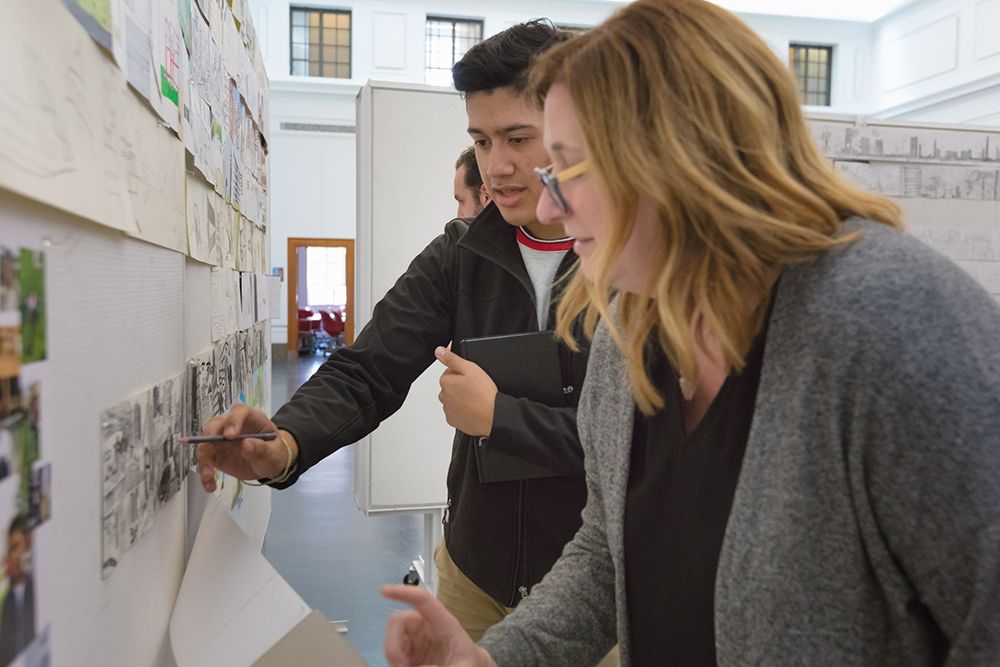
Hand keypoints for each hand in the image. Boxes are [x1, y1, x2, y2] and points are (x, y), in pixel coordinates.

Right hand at [195, 404, 296, 491]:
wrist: (268, 464)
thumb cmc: (273, 452)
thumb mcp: (273, 452)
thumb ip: (261, 448)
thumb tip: (246, 444)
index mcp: (251, 419)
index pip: (239, 412)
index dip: (233, 421)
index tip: (229, 435)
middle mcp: (233, 426)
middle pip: (216, 424)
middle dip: (210, 436)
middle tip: (210, 450)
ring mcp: (222, 440)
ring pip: (205, 442)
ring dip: (204, 459)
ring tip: (209, 474)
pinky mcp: (216, 454)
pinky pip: (205, 461)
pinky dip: (205, 473)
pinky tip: (210, 484)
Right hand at [382, 585, 496, 666]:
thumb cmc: (470, 662)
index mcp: (444, 624)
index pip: (423, 601)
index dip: (404, 592)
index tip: (384, 591)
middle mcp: (426, 625)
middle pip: (398, 621)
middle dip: (393, 645)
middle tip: (401, 666)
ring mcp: (416, 637)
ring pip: (392, 637)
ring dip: (393, 656)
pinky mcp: (409, 649)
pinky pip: (392, 650)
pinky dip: (395, 661)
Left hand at [436, 346, 497, 435]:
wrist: (493, 415)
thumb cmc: (484, 393)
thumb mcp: (470, 368)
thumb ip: (452, 358)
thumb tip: (439, 351)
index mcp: (446, 381)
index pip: (450, 372)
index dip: (462, 374)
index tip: (472, 378)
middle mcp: (443, 396)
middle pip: (450, 386)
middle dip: (460, 386)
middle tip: (475, 389)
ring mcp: (448, 409)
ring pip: (453, 400)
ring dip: (461, 398)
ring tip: (475, 399)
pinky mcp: (453, 421)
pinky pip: (456, 413)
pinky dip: (462, 410)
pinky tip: (473, 408)